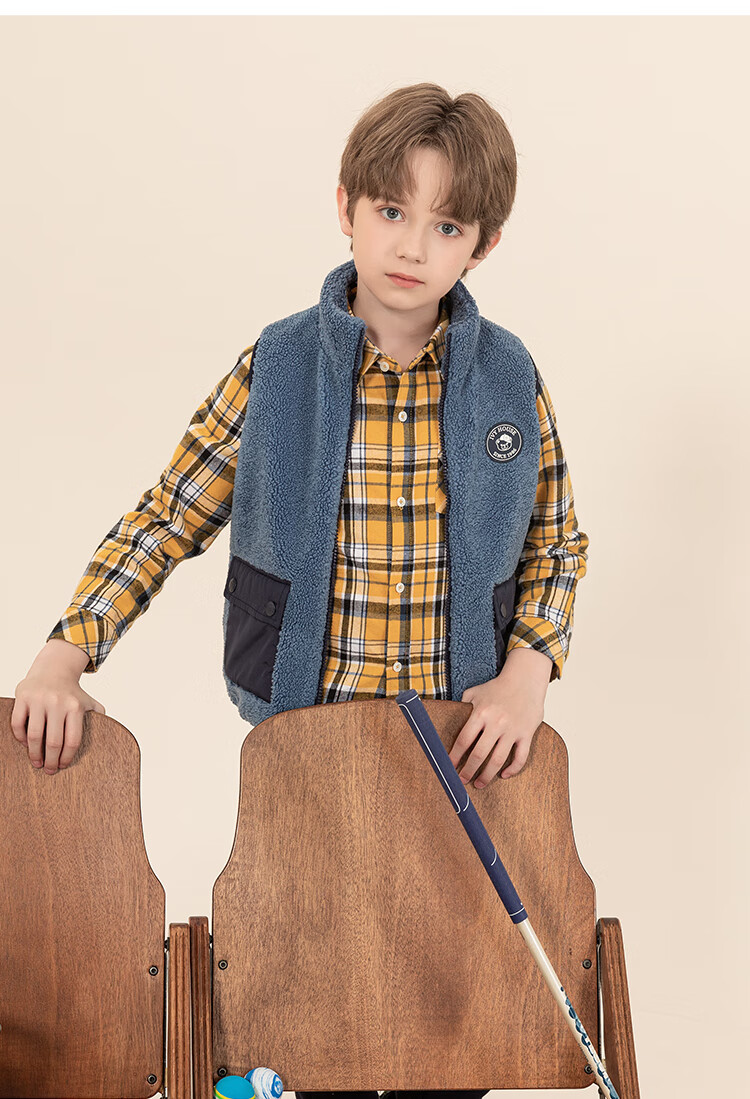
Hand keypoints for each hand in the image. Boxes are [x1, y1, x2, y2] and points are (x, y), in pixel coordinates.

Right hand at [11, 639, 104, 774]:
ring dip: (34, 753)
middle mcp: (58, 703)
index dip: (67, 757)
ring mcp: (39, 700)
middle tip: (49, 770)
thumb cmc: (71, 693)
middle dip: (51, 760)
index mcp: (75, 707)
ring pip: (34, 735)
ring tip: (36, 762)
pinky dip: (20, 737)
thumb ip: (99, 716)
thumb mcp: (88, 701)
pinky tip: (25, 745)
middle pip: (53, 741)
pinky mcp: (23, 697)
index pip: (72, 740)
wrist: (54, 669)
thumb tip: (111, 734)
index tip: (62, 766)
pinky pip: (18, 724)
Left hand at [448, 648, 551, 787]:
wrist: (525, 679)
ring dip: (487, 775)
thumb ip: (462, 706)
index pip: (464, 740)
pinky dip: (512, 769)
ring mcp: (512, 730)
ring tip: (479, 784)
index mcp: (481, 713)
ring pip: (498, 760)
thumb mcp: (475, 692)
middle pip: (479, 754)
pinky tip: (503, 775)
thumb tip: (448, 720)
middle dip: (468, 771)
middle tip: (461, 781)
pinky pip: (520, 757)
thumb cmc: (497, 687)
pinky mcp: (526, 734)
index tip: (449, 767)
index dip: (455, 756)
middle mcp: (496, 723)